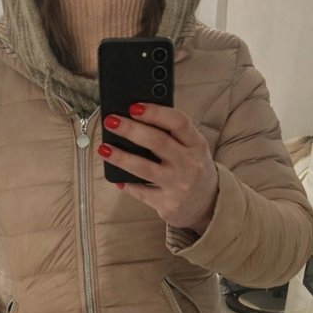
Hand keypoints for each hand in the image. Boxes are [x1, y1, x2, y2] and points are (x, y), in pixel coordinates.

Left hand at [98, 103, 218, 233]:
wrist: (208, 205)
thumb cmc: (194, 169)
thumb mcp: (193, 149)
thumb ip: (173, 134)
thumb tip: (136, 117)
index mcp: (197, 145)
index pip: (178, 122)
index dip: (155, 112)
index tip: (134, 107)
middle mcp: (190, 165)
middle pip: (157, 142)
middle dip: (131, 130)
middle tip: (111, 121)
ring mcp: (178, 186)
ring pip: (144, 168)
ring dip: (120, 157)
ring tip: (103, 148)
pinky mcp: (167, 205)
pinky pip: (141, 192)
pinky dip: (126, 184)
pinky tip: (116, 177)